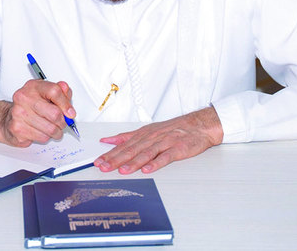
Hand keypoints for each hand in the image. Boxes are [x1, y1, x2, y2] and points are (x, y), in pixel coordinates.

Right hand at [0, 80, 75, 146]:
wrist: (6, 118)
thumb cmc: (29, 106)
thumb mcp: (45, 94)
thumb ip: (59, 92)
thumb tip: (66, 90)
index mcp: (32, 86)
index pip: (54, 91)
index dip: (66, 104)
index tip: (70, 113)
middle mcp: (23, 98)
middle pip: (54, 113)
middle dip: (63, 121)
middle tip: (63, 123)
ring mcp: (19, 113)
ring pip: (50, 128)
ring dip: (56, 132)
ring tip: (53, 129)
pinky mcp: (17, 128)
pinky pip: (42, 137)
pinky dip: (46, 137)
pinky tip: (41, 131)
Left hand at [94, 106, 223, 173]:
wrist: (198, 125)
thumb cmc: (173, 129)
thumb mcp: (147, 130)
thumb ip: (126, 137)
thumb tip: (108, 140)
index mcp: (144, 134)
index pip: (123, 146)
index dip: (110, 154)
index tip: (98, 162)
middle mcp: (152, 138)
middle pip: (132, 150)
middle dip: (116, 159)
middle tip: (104, 167)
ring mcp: (165, 143)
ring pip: (146, 153)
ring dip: (133, 162)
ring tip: (123, 170)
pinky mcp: (177, 149)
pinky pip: (165, 157)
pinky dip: (156, 163)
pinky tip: (148, 169)